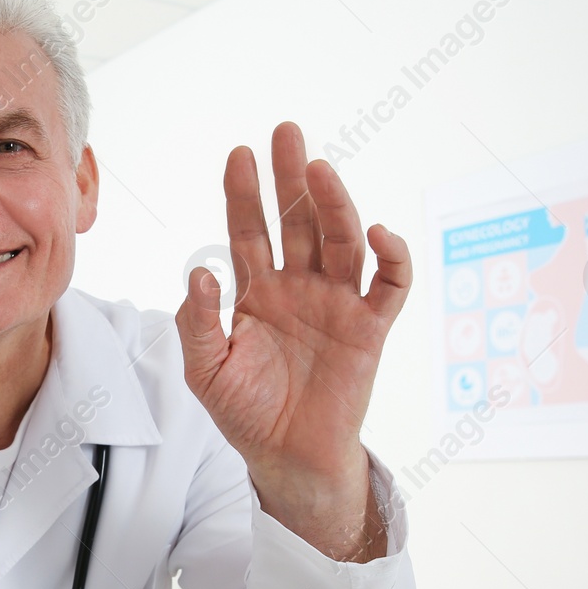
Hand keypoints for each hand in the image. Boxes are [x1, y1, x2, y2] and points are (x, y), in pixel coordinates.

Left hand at [175, 122, 410, 560]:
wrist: (286, 457)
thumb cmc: (244, 412)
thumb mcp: (204, 369)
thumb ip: (197, 322)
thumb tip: (200, 270)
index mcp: (256, 291)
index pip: (248, 231)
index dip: (243, 194)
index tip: (239, 154)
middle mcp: (298, 287)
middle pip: (298, 221)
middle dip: (291, 178)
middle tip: (286, 131)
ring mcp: (337, 303)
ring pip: (340, 241)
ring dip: (334, 203)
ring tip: (320, 170)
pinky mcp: (370, 328)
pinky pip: (389, 285)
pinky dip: (390, 257)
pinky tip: (376, 234)